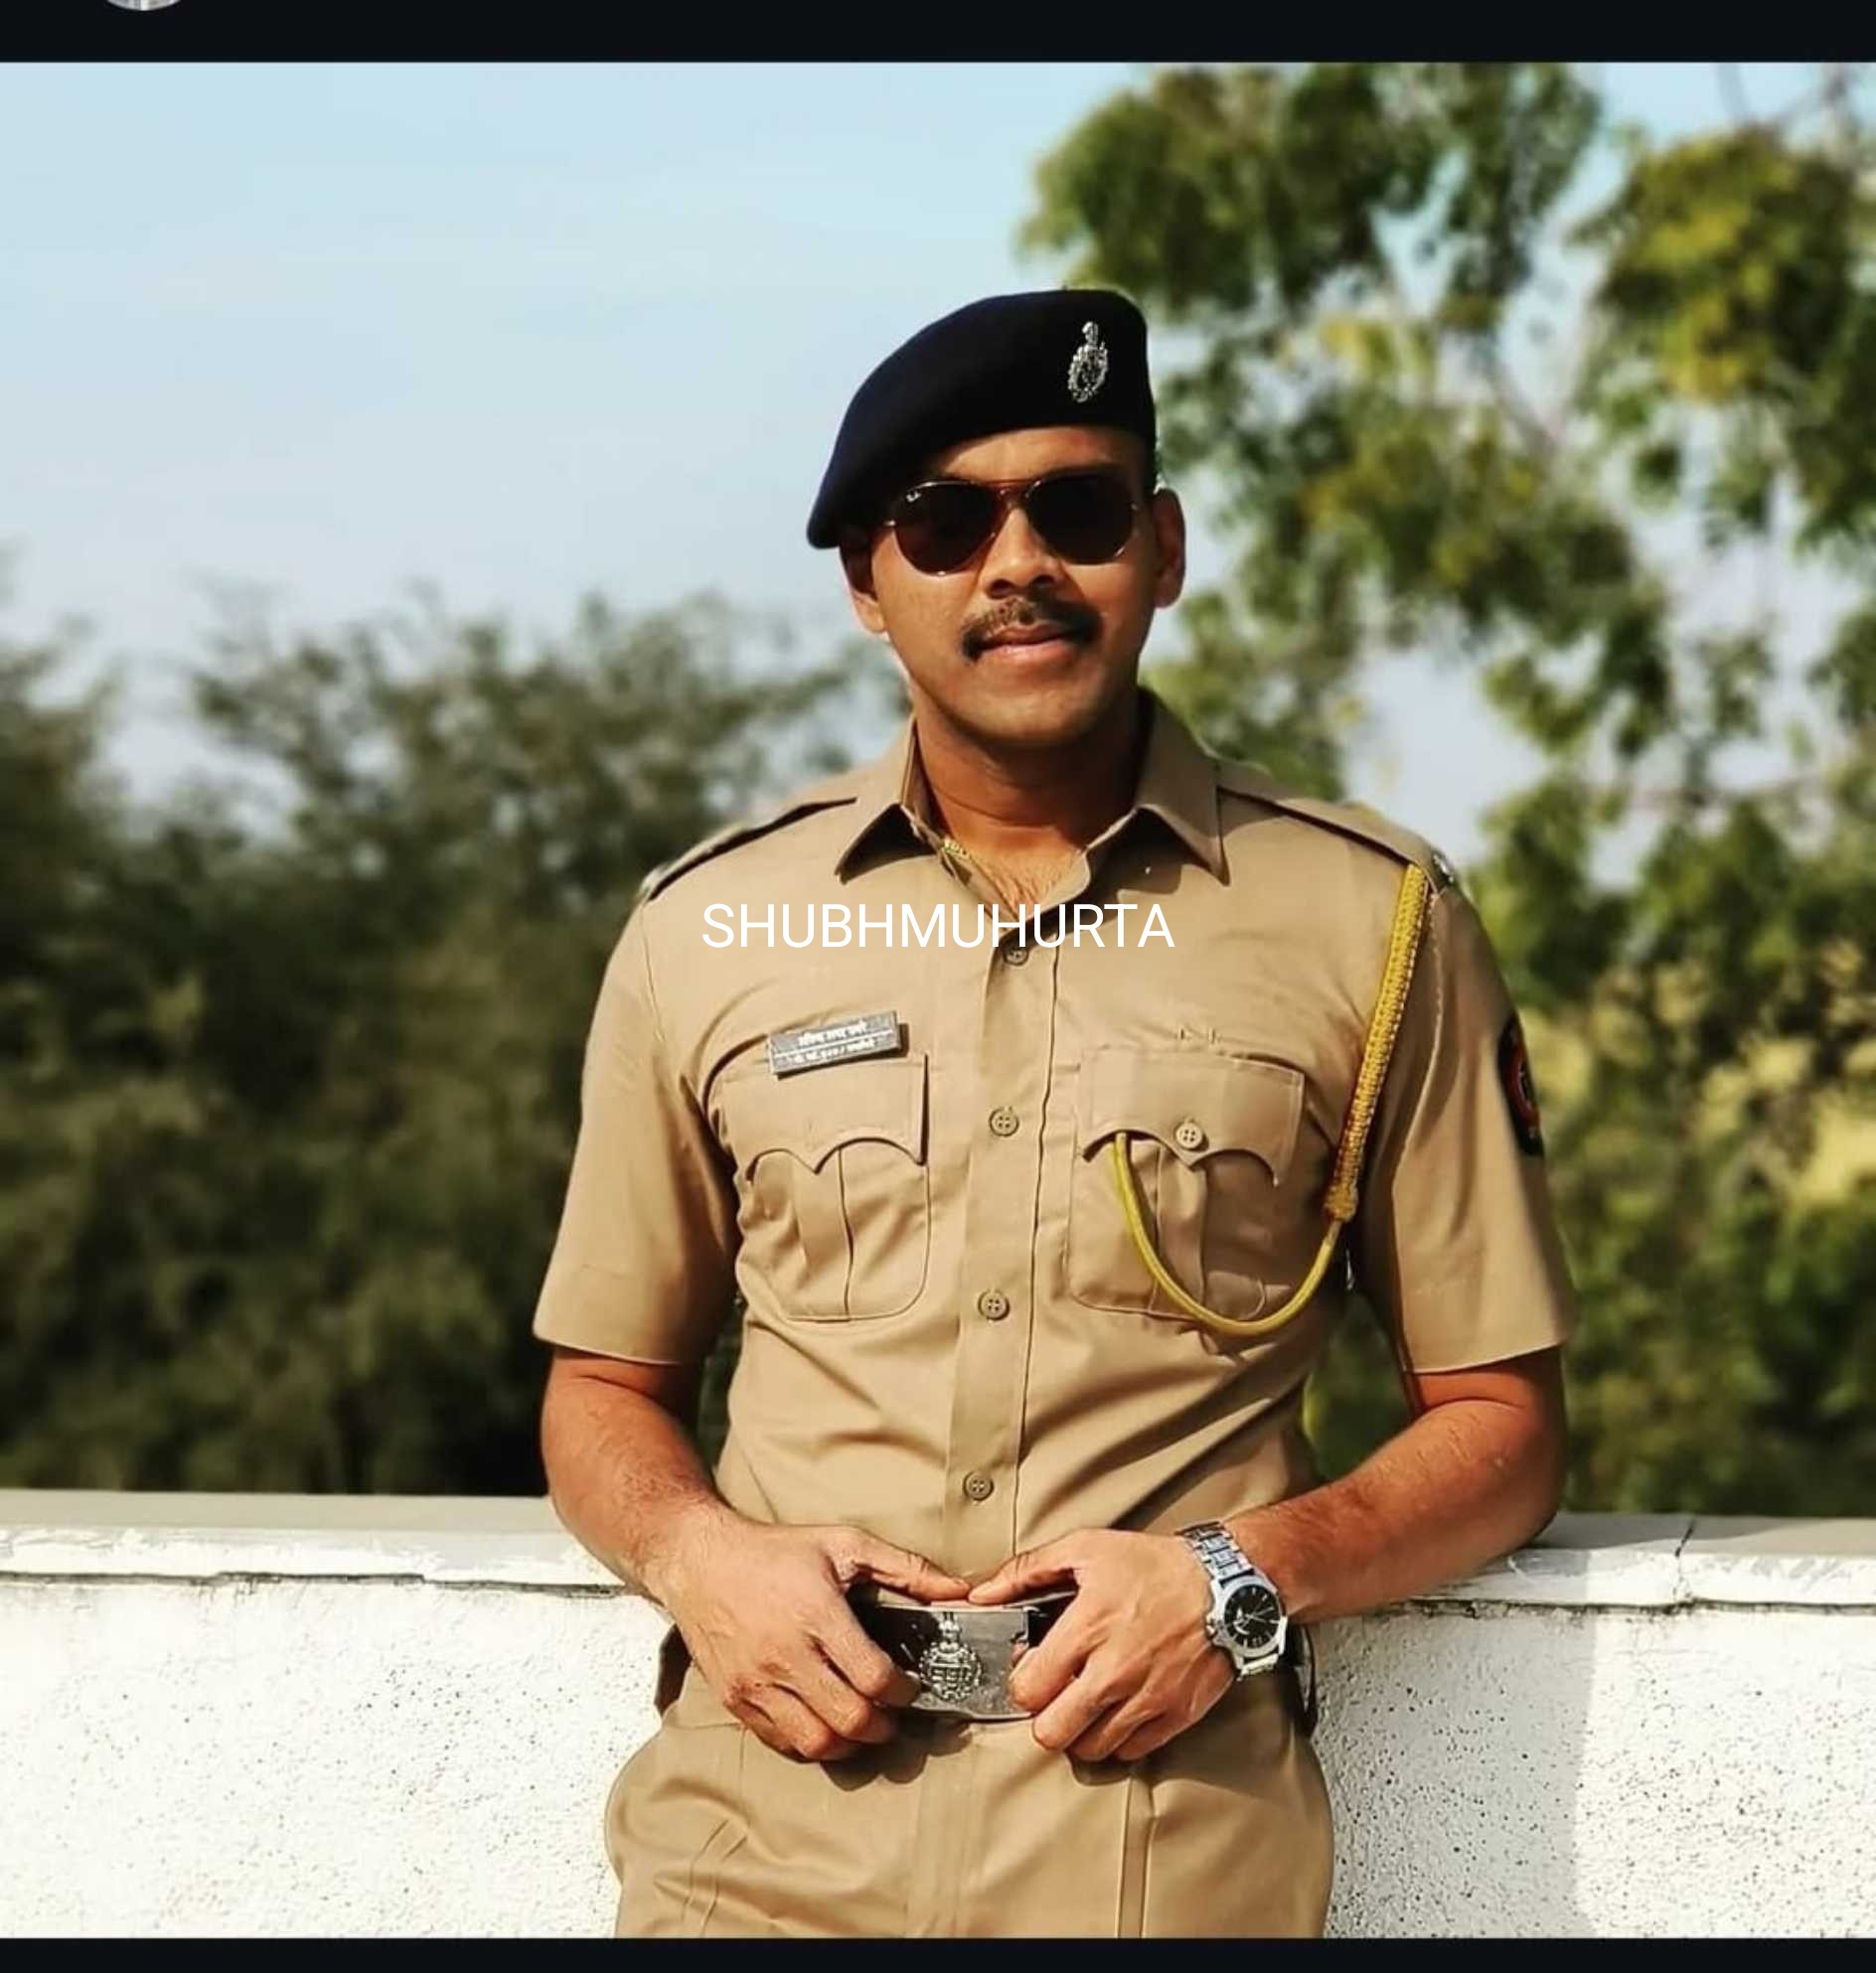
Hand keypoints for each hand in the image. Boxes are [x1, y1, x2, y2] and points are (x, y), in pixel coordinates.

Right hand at [660, 1514, 969, 1762]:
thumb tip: (961, 1590)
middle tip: (891, 1714)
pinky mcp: (736, 1700)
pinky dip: (810, 1743)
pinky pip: (781, 1743)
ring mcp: (756, 1683)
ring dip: (848, 1743)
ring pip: (816, 1742)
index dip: (903, 1693)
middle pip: (850, 1719)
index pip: (873, 1678)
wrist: (700, 1562)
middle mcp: (785, 1654)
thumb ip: (906, 1567)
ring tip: (860, 1724)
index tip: (910, 1687)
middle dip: (882, 1725)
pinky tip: (823, 1721)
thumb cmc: (777, 1552)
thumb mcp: (844, 1543)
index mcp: (816, 1614)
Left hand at [967, 1529, 1232, 1762]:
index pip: (1029, 1689)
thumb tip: (984, 1594)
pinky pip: (1132, 1752)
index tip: (1032, 1674)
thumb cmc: (1154, 1564)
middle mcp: (1114, 1670)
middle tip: (1054, 1699)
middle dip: (1045, 1718)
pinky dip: (1119, 1740)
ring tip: (1086, 1705)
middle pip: (1053, 1732)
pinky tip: (1118, 1713)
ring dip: (1082, 1733)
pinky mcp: (1176, 1715)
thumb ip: (1027, 1571)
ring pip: (1091, 1749)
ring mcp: (1147, 1697)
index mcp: (1086, 1628)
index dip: (1022, 1685)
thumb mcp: (1086, 1548)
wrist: (1226, 1584)